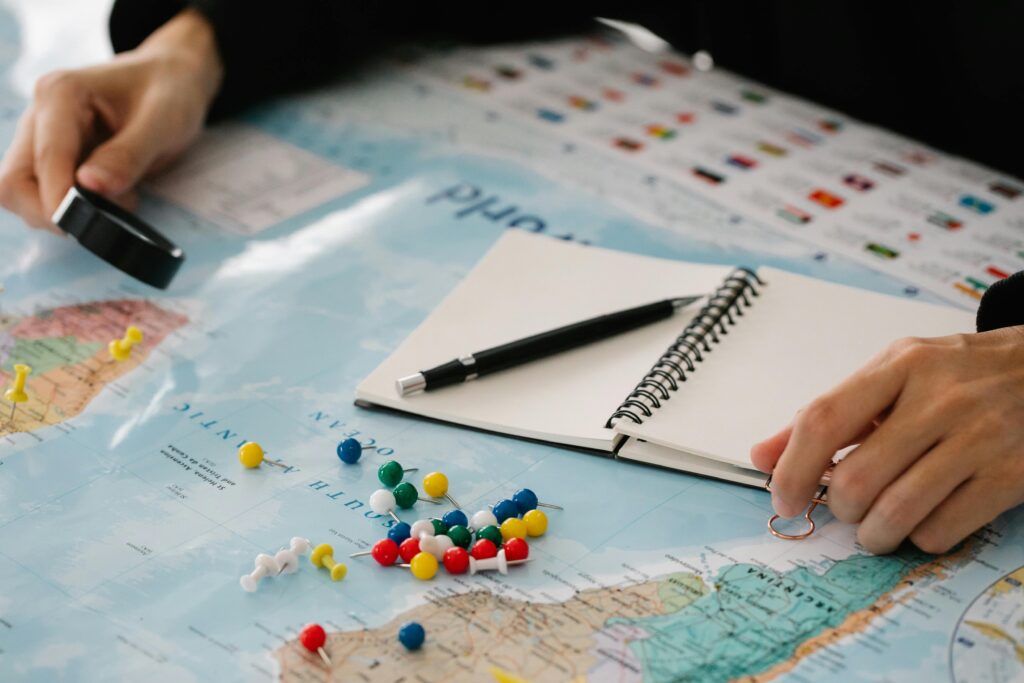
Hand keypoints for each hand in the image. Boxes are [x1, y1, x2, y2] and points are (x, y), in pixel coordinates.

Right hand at [0, 8, 222, 232]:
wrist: (173, 78)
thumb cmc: (169, 92)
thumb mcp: (162, 122)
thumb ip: (128, 155)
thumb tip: (90, 187)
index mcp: (61, 94)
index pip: (45, 158)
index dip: (58, 198)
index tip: (81, 225)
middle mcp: (40, 115)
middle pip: (15, 182)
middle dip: (52, 212)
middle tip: (105, 218)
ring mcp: (41, 138)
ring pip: (22, 192)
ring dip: (65, 212)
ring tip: (118, 199)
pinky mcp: (52, 158)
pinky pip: (44, 194)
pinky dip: (74, 208)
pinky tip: (111, 196)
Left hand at [751, 326, 1023, 553]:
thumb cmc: (958, 376)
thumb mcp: (893, 374)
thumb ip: (826, 414)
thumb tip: (762, 457)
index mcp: (900, 366)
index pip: (823, 420)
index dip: (792, 469)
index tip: (784, 499)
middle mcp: (940, 399)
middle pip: (857, 477)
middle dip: (840, 508)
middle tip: (845, 508)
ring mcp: (980, 438)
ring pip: (896, 512)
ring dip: (872, 533)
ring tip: (873, 528)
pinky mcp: (1011, 476)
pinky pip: (941, 530)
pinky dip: (918, 539)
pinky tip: (920, 522)